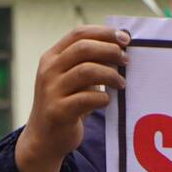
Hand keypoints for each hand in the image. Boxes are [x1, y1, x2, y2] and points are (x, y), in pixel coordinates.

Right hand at [15, 26, 129, 171]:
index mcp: (52, 57)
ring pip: (86, 71)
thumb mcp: (72, 79)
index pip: (78, 33)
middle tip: (126, 61)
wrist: (45, 139)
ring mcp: (51, 90)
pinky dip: (102, 98)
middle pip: (83, 48)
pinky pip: (86, 98)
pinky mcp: (58, 111)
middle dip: (110, 51)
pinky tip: (107, 102)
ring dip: (110, 75)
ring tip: (121, 84)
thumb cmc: (67, 104)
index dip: (104, 33)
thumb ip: (89, 63)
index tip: (125, 39)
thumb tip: (121, 49)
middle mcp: (48, 70)